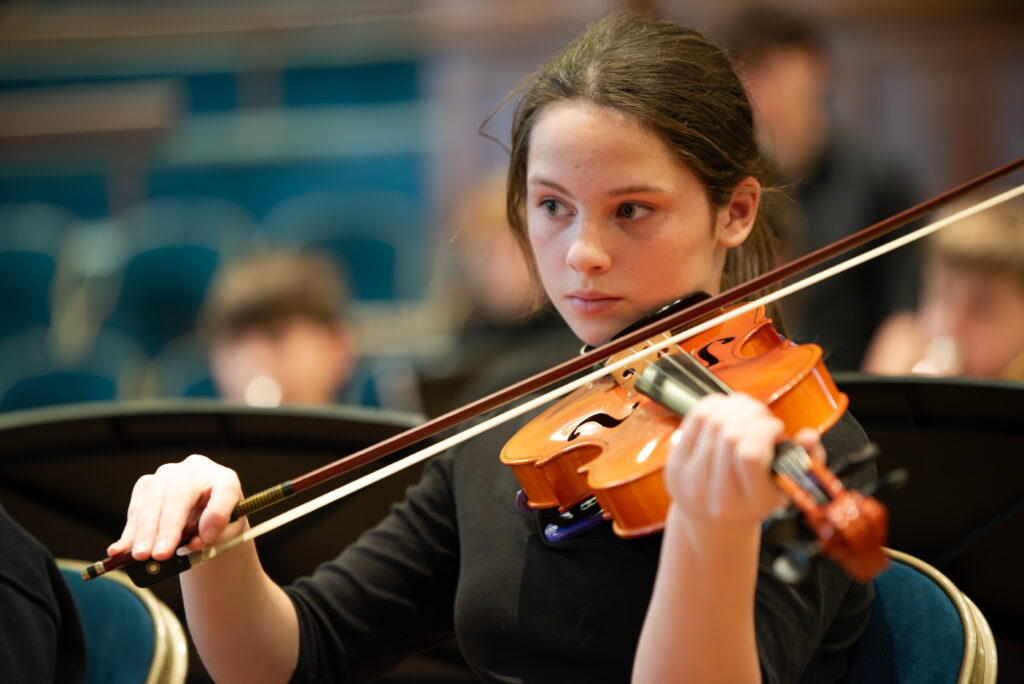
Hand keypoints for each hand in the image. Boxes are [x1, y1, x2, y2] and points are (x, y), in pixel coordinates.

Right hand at [106, 454, 244, 561]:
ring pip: (153, 500)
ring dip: (144, 531)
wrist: (201, 513)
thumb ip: (215, 535)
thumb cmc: (216, 523)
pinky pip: (137, 506)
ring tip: (141, 555)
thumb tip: (194, 541)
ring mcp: (169, 473)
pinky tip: (121, 548)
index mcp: (225, 480)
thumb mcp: (225, 532)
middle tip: (160, 554)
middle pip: (180, 496)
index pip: (225, 490)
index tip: (206, 538)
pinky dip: (129, 530)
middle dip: (168, 528)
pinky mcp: (148, 483)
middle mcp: (197, 469)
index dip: (217, 514)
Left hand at [664, 393, 825, 526]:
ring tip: (749, 410)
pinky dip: (714, 404)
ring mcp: (689, 479)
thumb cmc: (755, 499)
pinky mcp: (673, 464)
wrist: (714, 519)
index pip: (748, 454)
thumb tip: (809, 436)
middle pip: (729, 433)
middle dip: (752, 414)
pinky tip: (728, 408)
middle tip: (763, 417)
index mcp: (749, 504)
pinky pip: (694, 418)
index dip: (765, 430)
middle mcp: (714, 495)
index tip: (777, 429)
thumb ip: (805, 460)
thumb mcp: (786, 487)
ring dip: (735, 406)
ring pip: (711, 421)